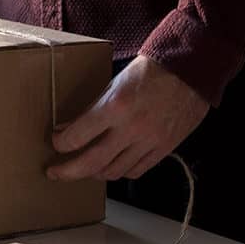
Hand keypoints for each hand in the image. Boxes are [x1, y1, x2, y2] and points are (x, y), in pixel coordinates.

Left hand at [48, 55, 208, 181]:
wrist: (190, 70)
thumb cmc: (151, 71)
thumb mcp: (115, 83)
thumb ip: (93, 109)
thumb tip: (69, 128)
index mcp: (115, 106)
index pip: (76, 137)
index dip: (60, 143)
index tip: (56, 143)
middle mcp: (131, 128)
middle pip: (91, 163)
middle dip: (67, 171)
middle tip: (55, 172)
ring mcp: (149, 141)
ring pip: (113, 172)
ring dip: (95, 173)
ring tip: (86, 168)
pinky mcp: (164, 149)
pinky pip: (137, 171)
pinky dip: (121, 171)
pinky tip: (113, 165)